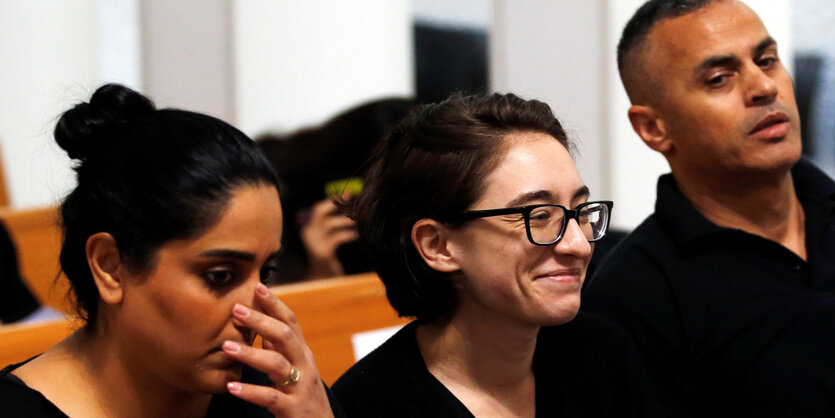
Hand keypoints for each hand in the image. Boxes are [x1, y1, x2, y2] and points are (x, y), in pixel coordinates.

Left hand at [223, 284, 333, 417]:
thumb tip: (261, 328)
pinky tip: (231, 387)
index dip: (275, 304)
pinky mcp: (293, 409)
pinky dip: (250, 391)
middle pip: (285, 336)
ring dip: (251, 353)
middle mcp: (304, 366)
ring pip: (277, 363)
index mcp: (302, 354)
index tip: (258, 285)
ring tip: (226, 347)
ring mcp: (300, 387)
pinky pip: (271, 397)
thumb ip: (280, 350)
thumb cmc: (303, 398)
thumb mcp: (295, 370)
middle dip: (261, 320)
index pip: (290, 322)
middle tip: (236, 308)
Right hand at [300, 198, 358, 277]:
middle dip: (338, 206)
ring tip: (358, 220)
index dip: (333, 201)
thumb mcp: (328, 238)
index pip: (318, 208)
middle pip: (320, 212)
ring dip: (346, 220)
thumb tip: (348, 202)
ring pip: (330, 224)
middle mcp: (307, 233)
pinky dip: (348, 235)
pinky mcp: (322, 253)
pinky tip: (356, 235)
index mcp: (308, 227)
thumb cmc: (328, 255)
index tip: (348, 194)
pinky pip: (337, 238)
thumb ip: (332, 223)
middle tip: (355, 204)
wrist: (322, 279)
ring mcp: (313, 243)